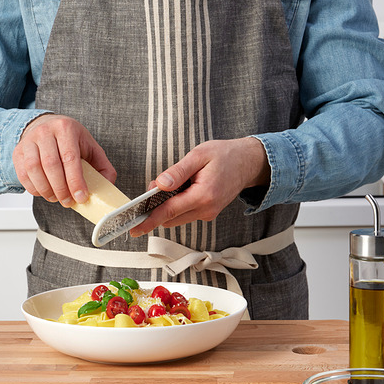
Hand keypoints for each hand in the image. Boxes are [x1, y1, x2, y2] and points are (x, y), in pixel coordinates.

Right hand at [12, 113, 115, 206]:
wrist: (47, 125)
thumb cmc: (71, 139)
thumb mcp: (91, 147)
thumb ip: (102, 166)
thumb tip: (107, 186)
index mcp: (66, 129)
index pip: (70, 158)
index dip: (75, 181)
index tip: (81, 197)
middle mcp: (46, 132)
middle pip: (51, 165)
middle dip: (61, 189)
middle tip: (69, 202)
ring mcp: (29, 141)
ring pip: (34, 170)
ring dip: (46, 190)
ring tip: (57, 198)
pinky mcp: (18, 151)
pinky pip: (23, 174)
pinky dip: (34, 188)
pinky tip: (44, 192)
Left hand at [130, 137, 269, 236]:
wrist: (248, 162)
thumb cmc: (225, 155)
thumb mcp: (199, 155)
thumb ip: (178, 171)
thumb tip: (160, 184)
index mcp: (204, 195)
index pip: (169, 211)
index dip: (150, 219)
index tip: (135, 228)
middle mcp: (206, 209)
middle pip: (171, 217)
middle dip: (157, 207)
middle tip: (154, 187)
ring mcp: (208, 213)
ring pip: (177, 217)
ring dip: (168, 205)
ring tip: (173, 184)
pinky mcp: (208, 213)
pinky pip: (186, 213)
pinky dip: (178, 204)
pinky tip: (183, 188)